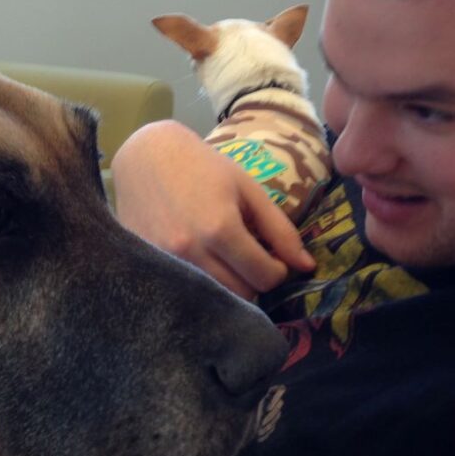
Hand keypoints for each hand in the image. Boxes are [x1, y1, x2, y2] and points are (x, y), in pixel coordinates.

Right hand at [113, 120, 314, 298]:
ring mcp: (165, 263)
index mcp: (220, 229)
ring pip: (215, 299)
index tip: (273, 256)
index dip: (278, 270)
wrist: (146, 156)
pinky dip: (202, 284)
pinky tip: (204, 261)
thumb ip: (280, 229)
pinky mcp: (147, 266)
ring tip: (228, 259)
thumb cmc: (203, 167)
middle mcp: (191, 252)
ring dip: (230, 284)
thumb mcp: (248, 190)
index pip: (265, 277)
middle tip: (252, 257)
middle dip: (255, 279)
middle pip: (242, 294)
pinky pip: (186, 293)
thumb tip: (308, 267)